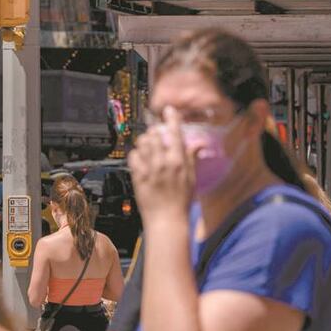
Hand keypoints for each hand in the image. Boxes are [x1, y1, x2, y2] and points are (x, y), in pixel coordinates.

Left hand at [128, 108, 196, 227]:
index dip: (172, 118)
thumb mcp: (191, 179)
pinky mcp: (138, 177)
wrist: (166, 220)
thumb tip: (198, 143)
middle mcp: (163, 163)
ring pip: (142, 143)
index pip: (176, 133)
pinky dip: (136, 155)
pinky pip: (133, 156)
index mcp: (179, 162)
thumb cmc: (181, 201)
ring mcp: (149, 169)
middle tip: (156, 137)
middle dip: (154, 132)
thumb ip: (191, 158)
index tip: (169, 110)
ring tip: (148, 148)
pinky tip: (141, 160)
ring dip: (145, 142)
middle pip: (155, 135)